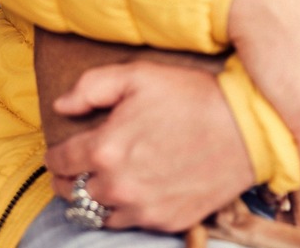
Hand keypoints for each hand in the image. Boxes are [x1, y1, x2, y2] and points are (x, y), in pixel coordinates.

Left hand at [45, 60, 254, 231]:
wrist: (244, 128)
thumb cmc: (191, 96)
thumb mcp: (139, 75)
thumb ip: (92, 87)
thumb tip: (61, 106)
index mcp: (107, 148)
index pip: (61, 163)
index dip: (54, 156)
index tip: (58, 152)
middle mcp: (119, 186)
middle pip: (74, 193)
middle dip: (70, 179)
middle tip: (76, 168)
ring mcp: (143, 209)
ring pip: (98, 214)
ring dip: (95, 199)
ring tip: (102, 182)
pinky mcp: (166, 221)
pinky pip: (131, 223)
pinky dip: (126, 209)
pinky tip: (134, 190)